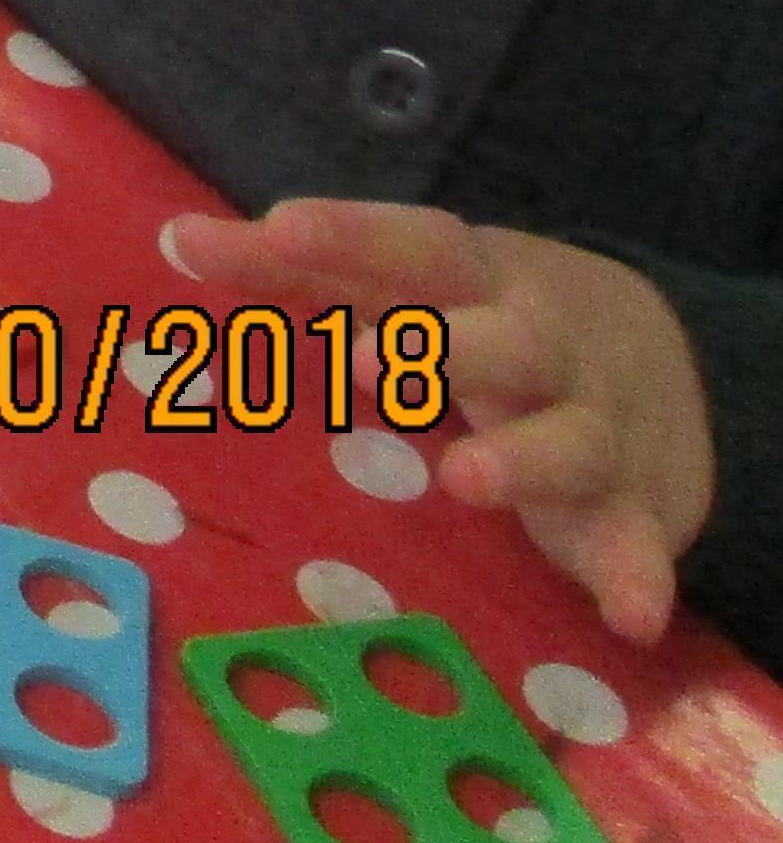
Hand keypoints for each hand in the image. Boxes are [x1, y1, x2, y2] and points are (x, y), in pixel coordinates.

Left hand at [175, 200, 713, 643]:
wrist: (664, 360)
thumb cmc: (480, 317)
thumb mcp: (406, 285)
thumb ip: (296, 269)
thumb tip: (177, 237)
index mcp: (476, 280)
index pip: (417, 246)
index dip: (353, 235)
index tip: (280, 227)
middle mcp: (544, 347)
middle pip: (507, 341)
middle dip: (442, 350)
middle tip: (364, 362)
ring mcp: (597, 429)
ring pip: (572, 441)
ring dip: (522, 460)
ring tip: (466, 481)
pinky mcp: (635, 511)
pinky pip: (641, 546)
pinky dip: (637, 576)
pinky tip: (626, 615)